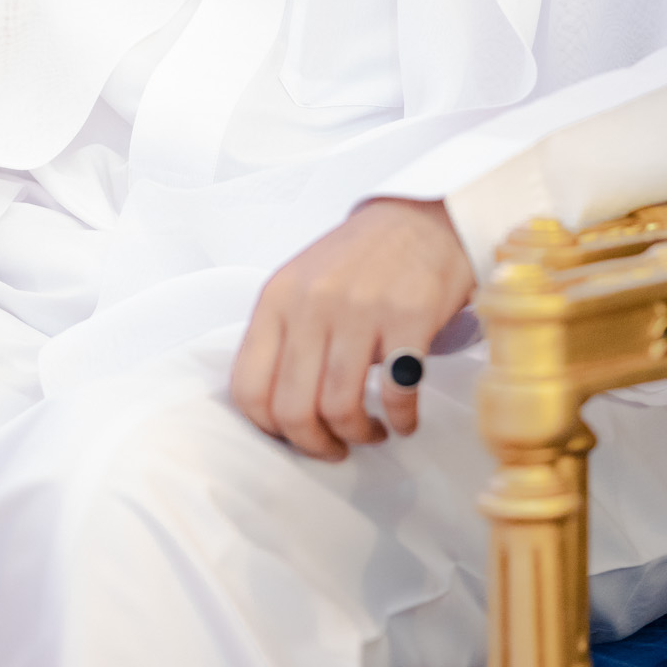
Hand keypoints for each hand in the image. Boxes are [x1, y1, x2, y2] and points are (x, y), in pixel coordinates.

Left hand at [230, 198, 474, 460]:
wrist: (419, 220)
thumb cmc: (357, 262)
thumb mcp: (300, 286)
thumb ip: (282, 339)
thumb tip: (277, 414)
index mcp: (276, 298)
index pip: (247, 387)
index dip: (269, 428)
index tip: (293, 435)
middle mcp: (311, 302)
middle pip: (292, 408)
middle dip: (315, 444)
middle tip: (335, 446)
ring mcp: (360, 308)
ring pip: (339, 406)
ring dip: (358, 435)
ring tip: (370, 431)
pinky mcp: (409, 316)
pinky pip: (396, 393)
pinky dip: (401, 420)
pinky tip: (403, 418)